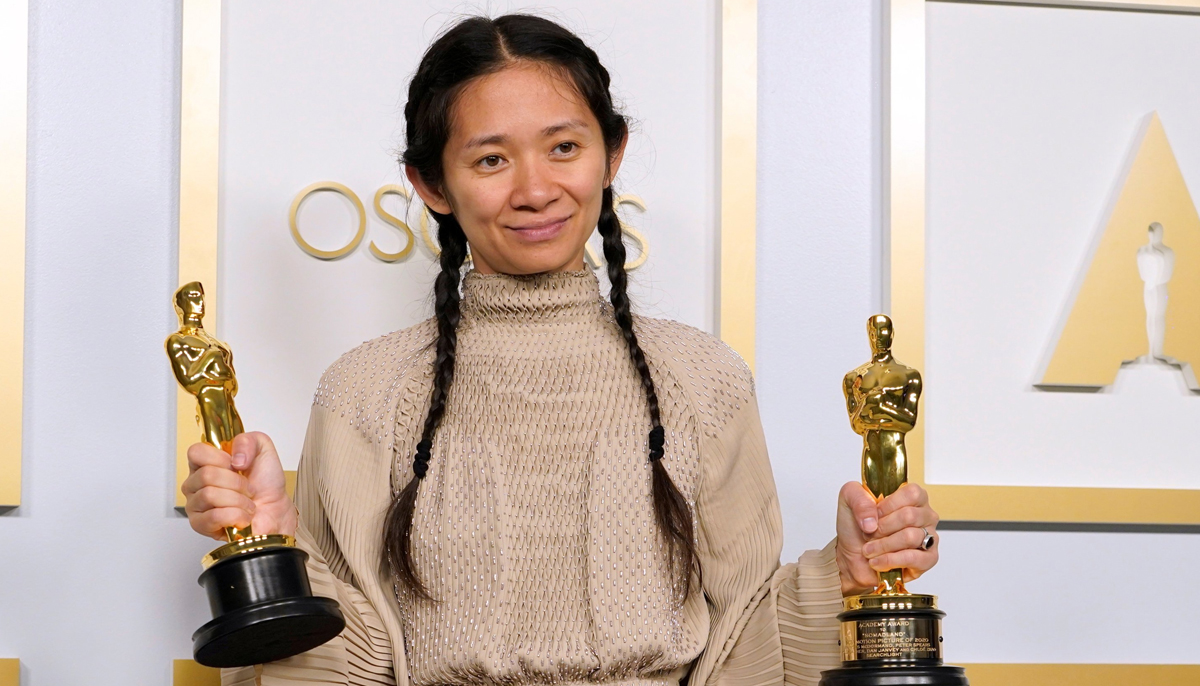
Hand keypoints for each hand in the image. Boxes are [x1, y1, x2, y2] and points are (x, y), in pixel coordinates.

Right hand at [181, 431, 296, 540]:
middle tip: (248, 488)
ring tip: (247, 503)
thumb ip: (247, 441)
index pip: (196, 452)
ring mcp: (195, 504)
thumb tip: (234, 458)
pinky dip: (236, 515)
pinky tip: (242, 516)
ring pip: (209, 495)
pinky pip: (214, 516)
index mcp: (205, 462)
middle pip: (206, 475)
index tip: (237, 465)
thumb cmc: (266, 483)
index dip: (220, 458)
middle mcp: (196, 482)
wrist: (276, 510)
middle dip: (236, 482)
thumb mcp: (263, 449)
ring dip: (238, 500)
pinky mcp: (200, 525)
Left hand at [835, 481, 938, 595]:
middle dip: (882, 528)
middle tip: (870, 534)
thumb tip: (872, 519)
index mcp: (910, 496)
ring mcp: (928, 537)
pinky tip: (878, 561)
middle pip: (910, 516)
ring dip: (883, 545)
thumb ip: (858, 498)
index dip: (888, 505)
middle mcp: (923, 515)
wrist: (852, 557)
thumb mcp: (848, 500)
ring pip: (911, 537)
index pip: (912, 493)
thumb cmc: (856, 528)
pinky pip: (916, 558)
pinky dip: (890, 560)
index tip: (874, 515)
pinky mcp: (928, 559)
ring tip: (869, 550)